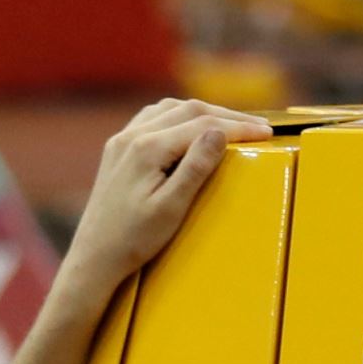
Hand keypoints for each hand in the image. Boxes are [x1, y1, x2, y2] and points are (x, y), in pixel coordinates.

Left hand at [60, 98, 269, 286]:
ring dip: (203, 112)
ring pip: (169, 109)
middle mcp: (133, 135)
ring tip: (231, 124)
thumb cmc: (135, 240)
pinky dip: (179, 116)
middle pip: (188, 109)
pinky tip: (192, 126)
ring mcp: (122, 139)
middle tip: (258, 126)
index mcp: (148, 148)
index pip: (202, 126)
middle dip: (227, 115)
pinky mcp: (118, 148)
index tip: (267, 132)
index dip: (238, 127)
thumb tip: (219, 132)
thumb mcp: (171, 208)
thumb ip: (195, 167)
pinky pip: (153, 118)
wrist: (95, 255)